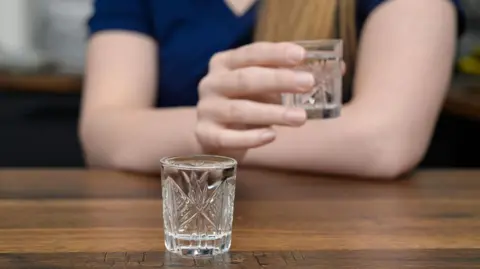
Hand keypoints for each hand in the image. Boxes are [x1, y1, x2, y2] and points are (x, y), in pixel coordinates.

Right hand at [195, 42, 314, 155]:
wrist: (215, 135)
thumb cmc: (244, 103)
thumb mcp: (259, 86)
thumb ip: (280, 77)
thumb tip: (324, 73)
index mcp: (224, 63)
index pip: (250, 54)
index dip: (275, 54)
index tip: (301, 55)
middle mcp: (211, 83)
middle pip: (245, 79)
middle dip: (278, 80)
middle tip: (308, 82)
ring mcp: (206, 110)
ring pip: (239, 110)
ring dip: (272, 113)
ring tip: (300, 118)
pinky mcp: (205, 135)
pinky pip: (227, 138)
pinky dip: (251, 138)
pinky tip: (271, 136)